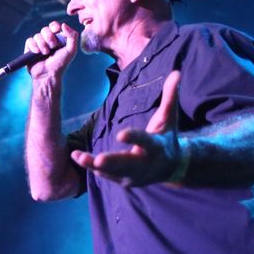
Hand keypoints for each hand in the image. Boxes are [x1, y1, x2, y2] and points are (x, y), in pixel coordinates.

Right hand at [24, 21, 78, 80]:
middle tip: (53, 47)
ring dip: (42, 44)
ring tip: (45, 53)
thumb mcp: (71, 50)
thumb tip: (63, 24)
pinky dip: (33, 46)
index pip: (54, 26)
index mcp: (57, 38)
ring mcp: (38, 44)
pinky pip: (29, 41)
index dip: (54, 26)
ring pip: (37, 36)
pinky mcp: (30, 49)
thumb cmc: (60, 64)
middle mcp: (47, 40)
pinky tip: (37, 53)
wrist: (48, 75)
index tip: (56, 30)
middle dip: (49, 37)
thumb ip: (72, 36)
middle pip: (45, 29)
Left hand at [71, 70, 182, 186]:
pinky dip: (92, 168)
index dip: (134, 138)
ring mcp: (133, 175)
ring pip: (112, 172)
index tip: (121, 134)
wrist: (171, 167)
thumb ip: (170, 96)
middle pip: (126, 164)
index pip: (145, 141)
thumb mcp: (170, 117)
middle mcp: (144, 164)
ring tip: (77, 156)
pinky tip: (77, 157)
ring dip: (93, 165)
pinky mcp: (122, 180)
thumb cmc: (167, 137)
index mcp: (156, 147)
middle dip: (111, 162)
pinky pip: (105, 175)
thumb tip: (176, 72)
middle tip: (97, 159)